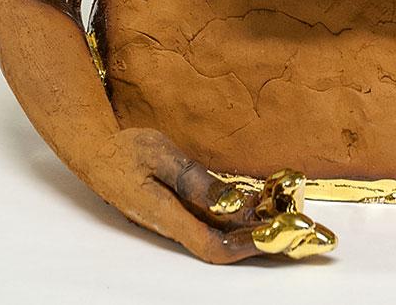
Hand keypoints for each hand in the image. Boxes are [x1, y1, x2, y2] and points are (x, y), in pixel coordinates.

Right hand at [92, 129, 334, 261]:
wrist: (94, 150)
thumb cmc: (125, 149)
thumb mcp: (160, 155)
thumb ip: (193, 180)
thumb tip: (229, 203)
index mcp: (167, 217)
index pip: (213, 246)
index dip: (247, 246)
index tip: (279, 236)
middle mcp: (173, 226)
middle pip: (223, 245)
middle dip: (263, 242)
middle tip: (301, 232)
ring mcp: (174, 220)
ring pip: (220, 233)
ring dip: (253, 229)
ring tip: (289, 216)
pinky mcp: (176, 211)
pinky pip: (211, 221)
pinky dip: (238, 217)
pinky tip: (257, 204)